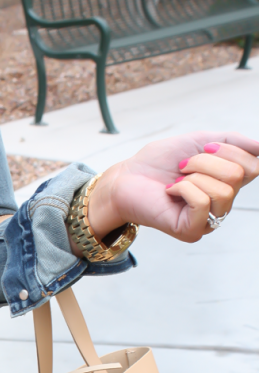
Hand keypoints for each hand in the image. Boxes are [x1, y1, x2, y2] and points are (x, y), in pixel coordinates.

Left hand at [85, 133, 258, 244]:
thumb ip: (232, 142)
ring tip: (176, 180)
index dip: (229, 149)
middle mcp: (223, 205)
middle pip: (239, 175)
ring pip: (224, 190)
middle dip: (206, 161)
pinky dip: (184, 189)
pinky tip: (170, 192)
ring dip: (194, 175)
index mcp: (228, 183)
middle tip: (183, 166)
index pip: (254, 165)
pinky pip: (203, 202)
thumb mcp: (200, 141)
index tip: (204, 148)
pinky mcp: (192, 231)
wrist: (126, 178)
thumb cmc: (159, 162)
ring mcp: (209, 221)